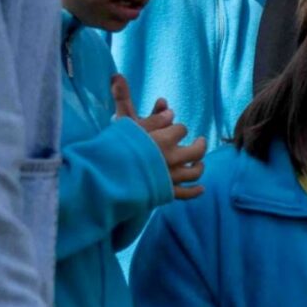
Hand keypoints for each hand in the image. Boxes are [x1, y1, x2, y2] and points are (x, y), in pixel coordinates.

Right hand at [111, 73, 207, 200]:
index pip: (181, 129)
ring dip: (199, 166)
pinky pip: (185, 193)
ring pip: (194, 172)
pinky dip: (194, 191)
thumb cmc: (114, 148)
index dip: (177, 128)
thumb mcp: (130, 126)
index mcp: (165, 140)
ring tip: (199, 162)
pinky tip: (201, 189)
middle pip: (197, 151)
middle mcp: (173, 159)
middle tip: (200, 140)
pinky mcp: (166, 192)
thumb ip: (152, 119)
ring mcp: (171, 177)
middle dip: (200, 144)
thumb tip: (171, 112)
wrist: (106, 177)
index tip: (174, 128)